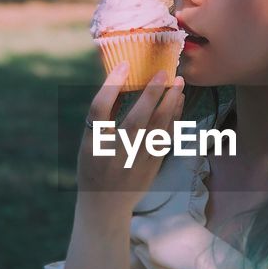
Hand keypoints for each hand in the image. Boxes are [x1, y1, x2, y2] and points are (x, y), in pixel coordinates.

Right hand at [77, 61, 183, 213]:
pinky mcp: (152, 165)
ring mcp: (136, 160)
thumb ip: (102, 117)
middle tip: (163, 72)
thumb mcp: (89, 142)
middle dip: (151, 94)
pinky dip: (174, 118)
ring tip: (179, 82)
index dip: (111, 85)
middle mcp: (115, 152)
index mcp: (93, 143)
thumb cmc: (94, 167)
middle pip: (136, 119)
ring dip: (170, 104)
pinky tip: (179, 102)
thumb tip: (119, 82)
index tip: (124, 64)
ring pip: (157, 129)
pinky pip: (166, 137)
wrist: (105, 204)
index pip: (99, 109)